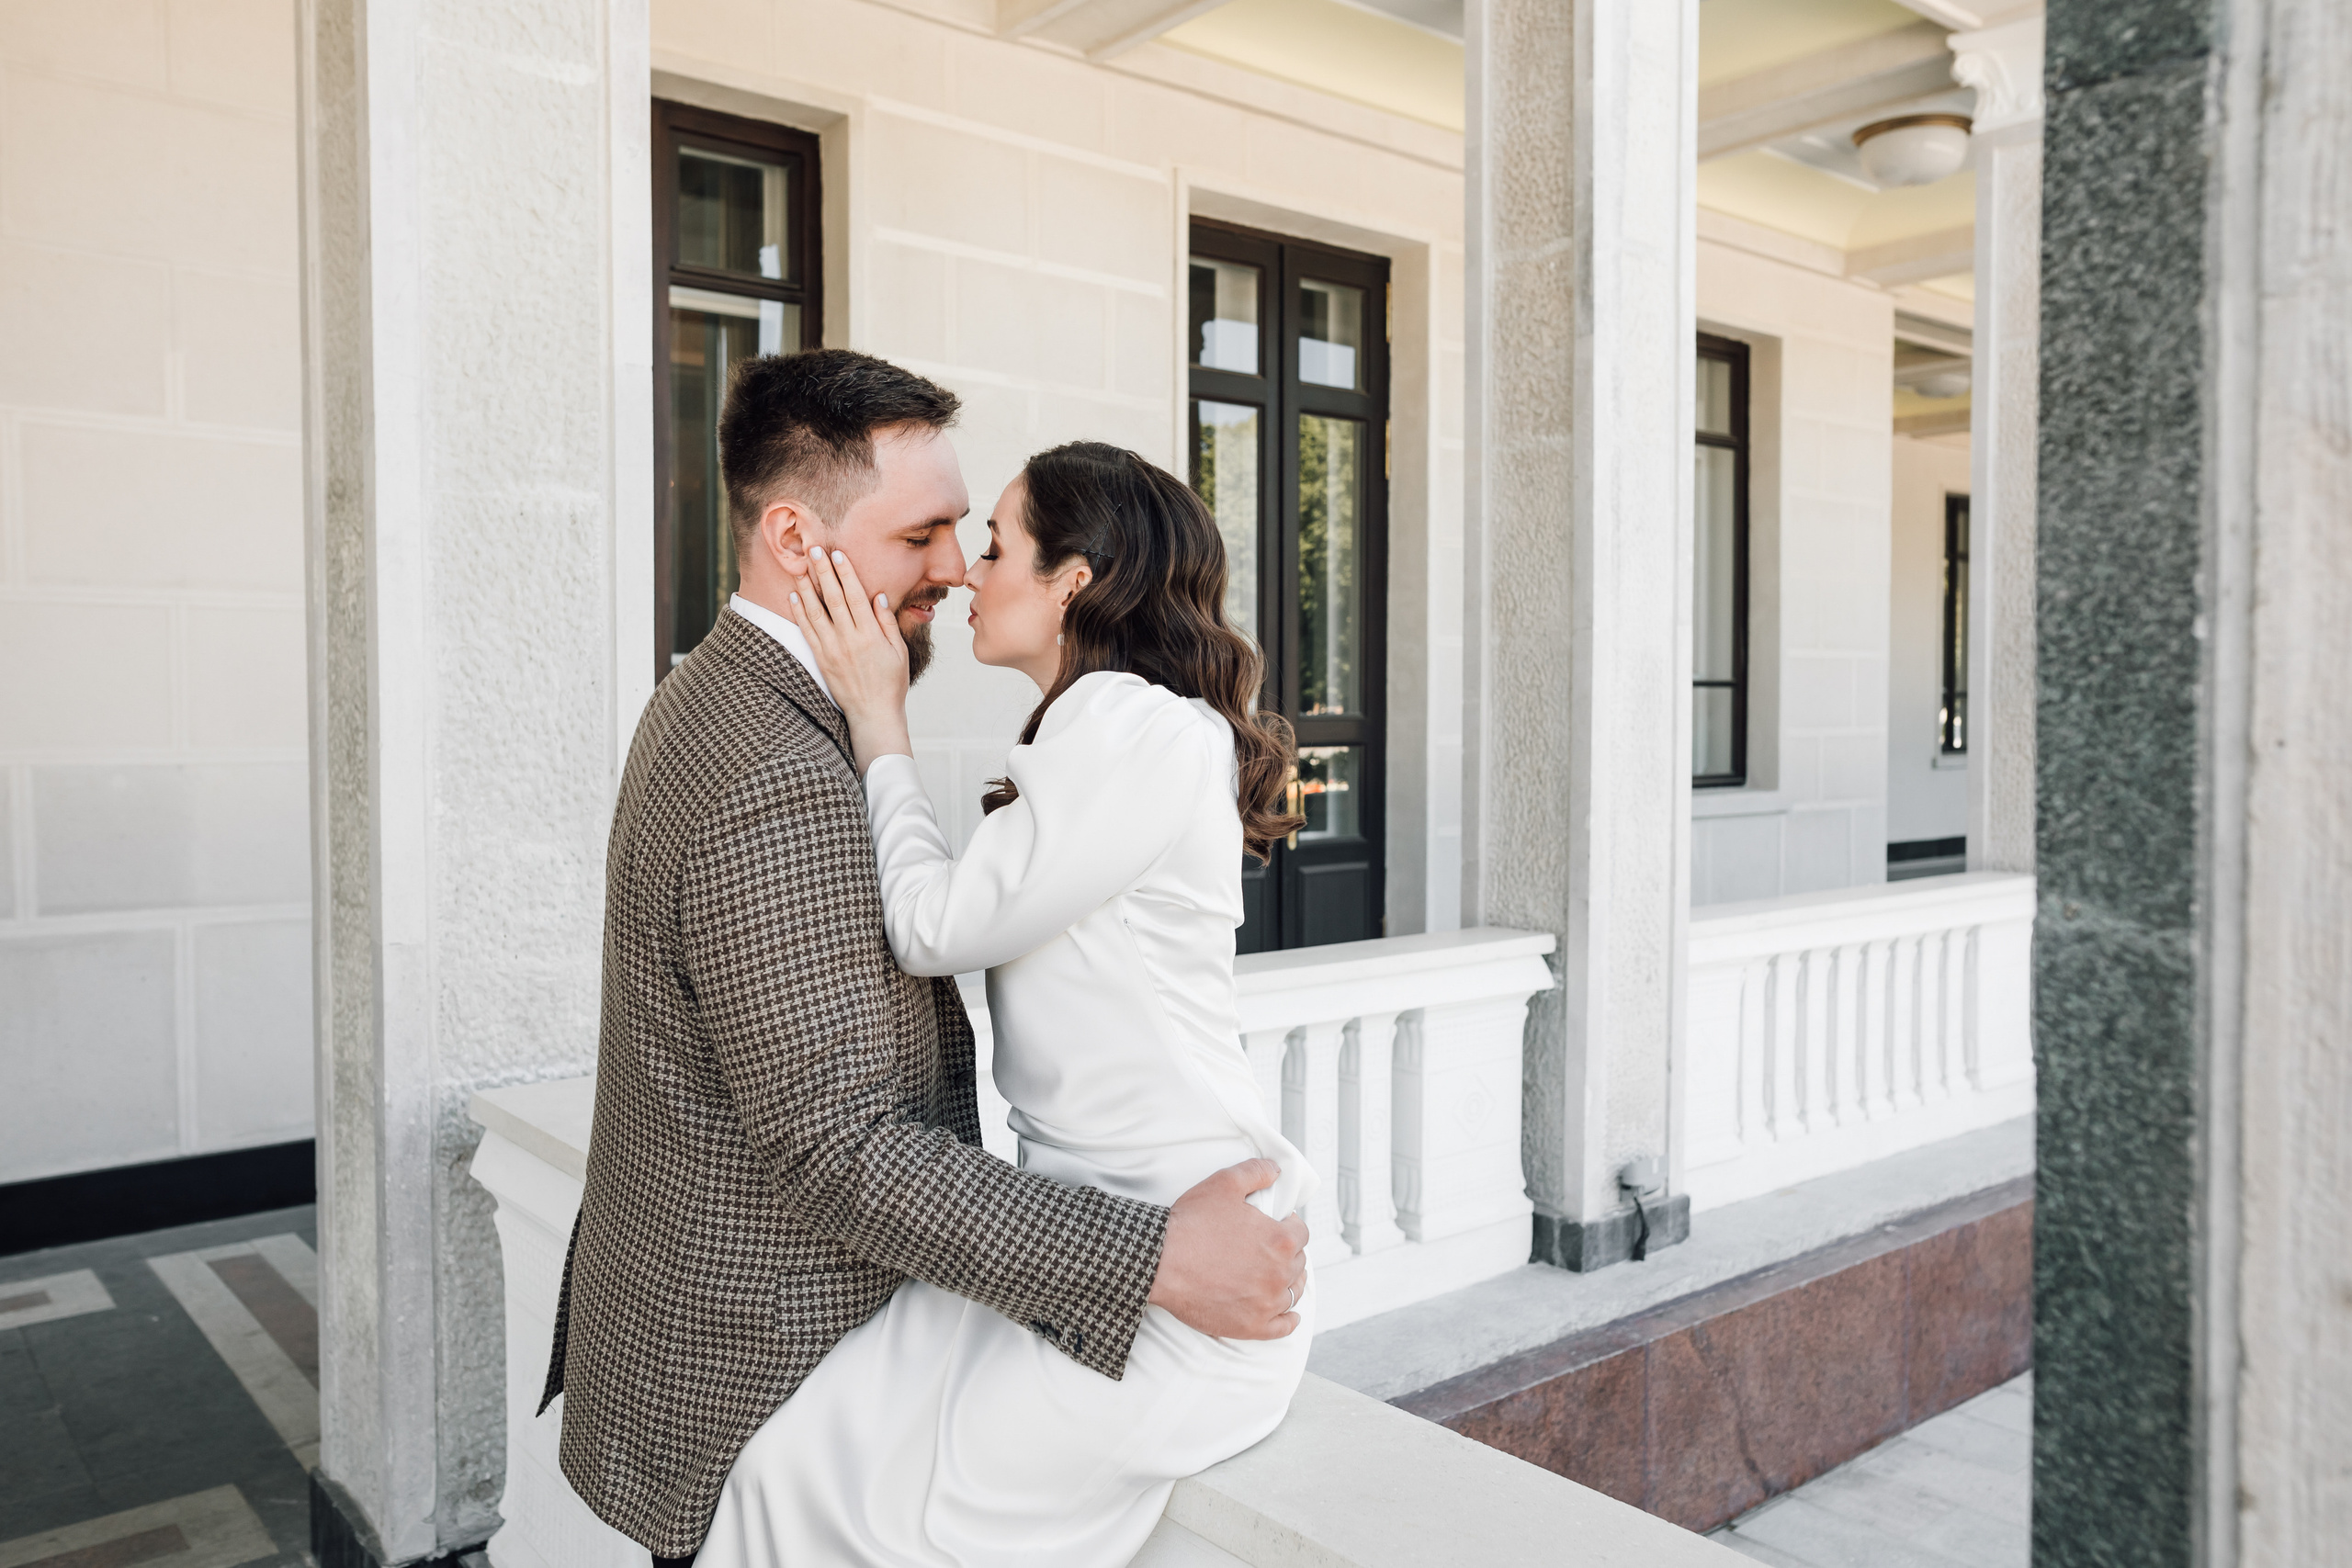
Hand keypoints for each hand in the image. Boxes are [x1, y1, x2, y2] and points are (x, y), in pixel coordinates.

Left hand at [785, 548, 914, 774]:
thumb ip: (887, 622)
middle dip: (823, 572)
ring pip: (816, 612)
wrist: (873, 714)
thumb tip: (877, 596)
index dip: (846, 574)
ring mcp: (832, 650)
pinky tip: (795, 597)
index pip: (855, 597)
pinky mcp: (821, 660)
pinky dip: (800, 613)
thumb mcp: (898, 651)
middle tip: (813, 550)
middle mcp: (849, 640)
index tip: (838, 555)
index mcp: (870, 635)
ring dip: (807, 588)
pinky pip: (808, 632)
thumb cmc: (891, 683)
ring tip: (800, 568)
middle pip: (833, 599)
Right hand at [1148, 1159, 1308, 1339]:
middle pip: (1298, 1262)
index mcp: (1279, 1240)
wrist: (1160, 1262)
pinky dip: (1289, 1319)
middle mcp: (1279, 1274)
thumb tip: (1275, 1170)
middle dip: (1287, 1253)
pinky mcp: (1251, 1326)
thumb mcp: (1224, 1184)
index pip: (1301, 1233)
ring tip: (1277, 1276)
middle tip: (1268, 1249)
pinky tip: (1289, 1314)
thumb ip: (1256, 1172)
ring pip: (1294, 1292)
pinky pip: (1283, 1327)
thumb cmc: (1190, 1224)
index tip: (1277, 1227)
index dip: (1289, 1226)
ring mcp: (1267, 1304)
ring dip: (1290, 1282)